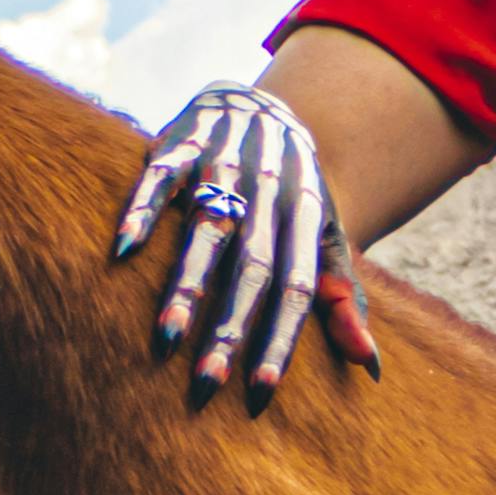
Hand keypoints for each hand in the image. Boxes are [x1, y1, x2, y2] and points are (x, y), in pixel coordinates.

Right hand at [111, 83, 377, 396]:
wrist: (261, 105)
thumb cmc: (292, 190)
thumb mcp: (325, 233)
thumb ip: (341, 296)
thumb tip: (372, 368)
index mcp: (307, 217)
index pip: (298, 286)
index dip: (281, 337)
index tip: (262, 390)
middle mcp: (269, 191)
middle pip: (252, 267)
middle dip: (231, 327)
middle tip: (208, 384)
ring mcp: (225, 163)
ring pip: (206, 228)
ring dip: (186, 284)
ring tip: (167, 338)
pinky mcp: (183, 141)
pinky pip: (161, 177)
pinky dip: (142, 210)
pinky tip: (124, 251)